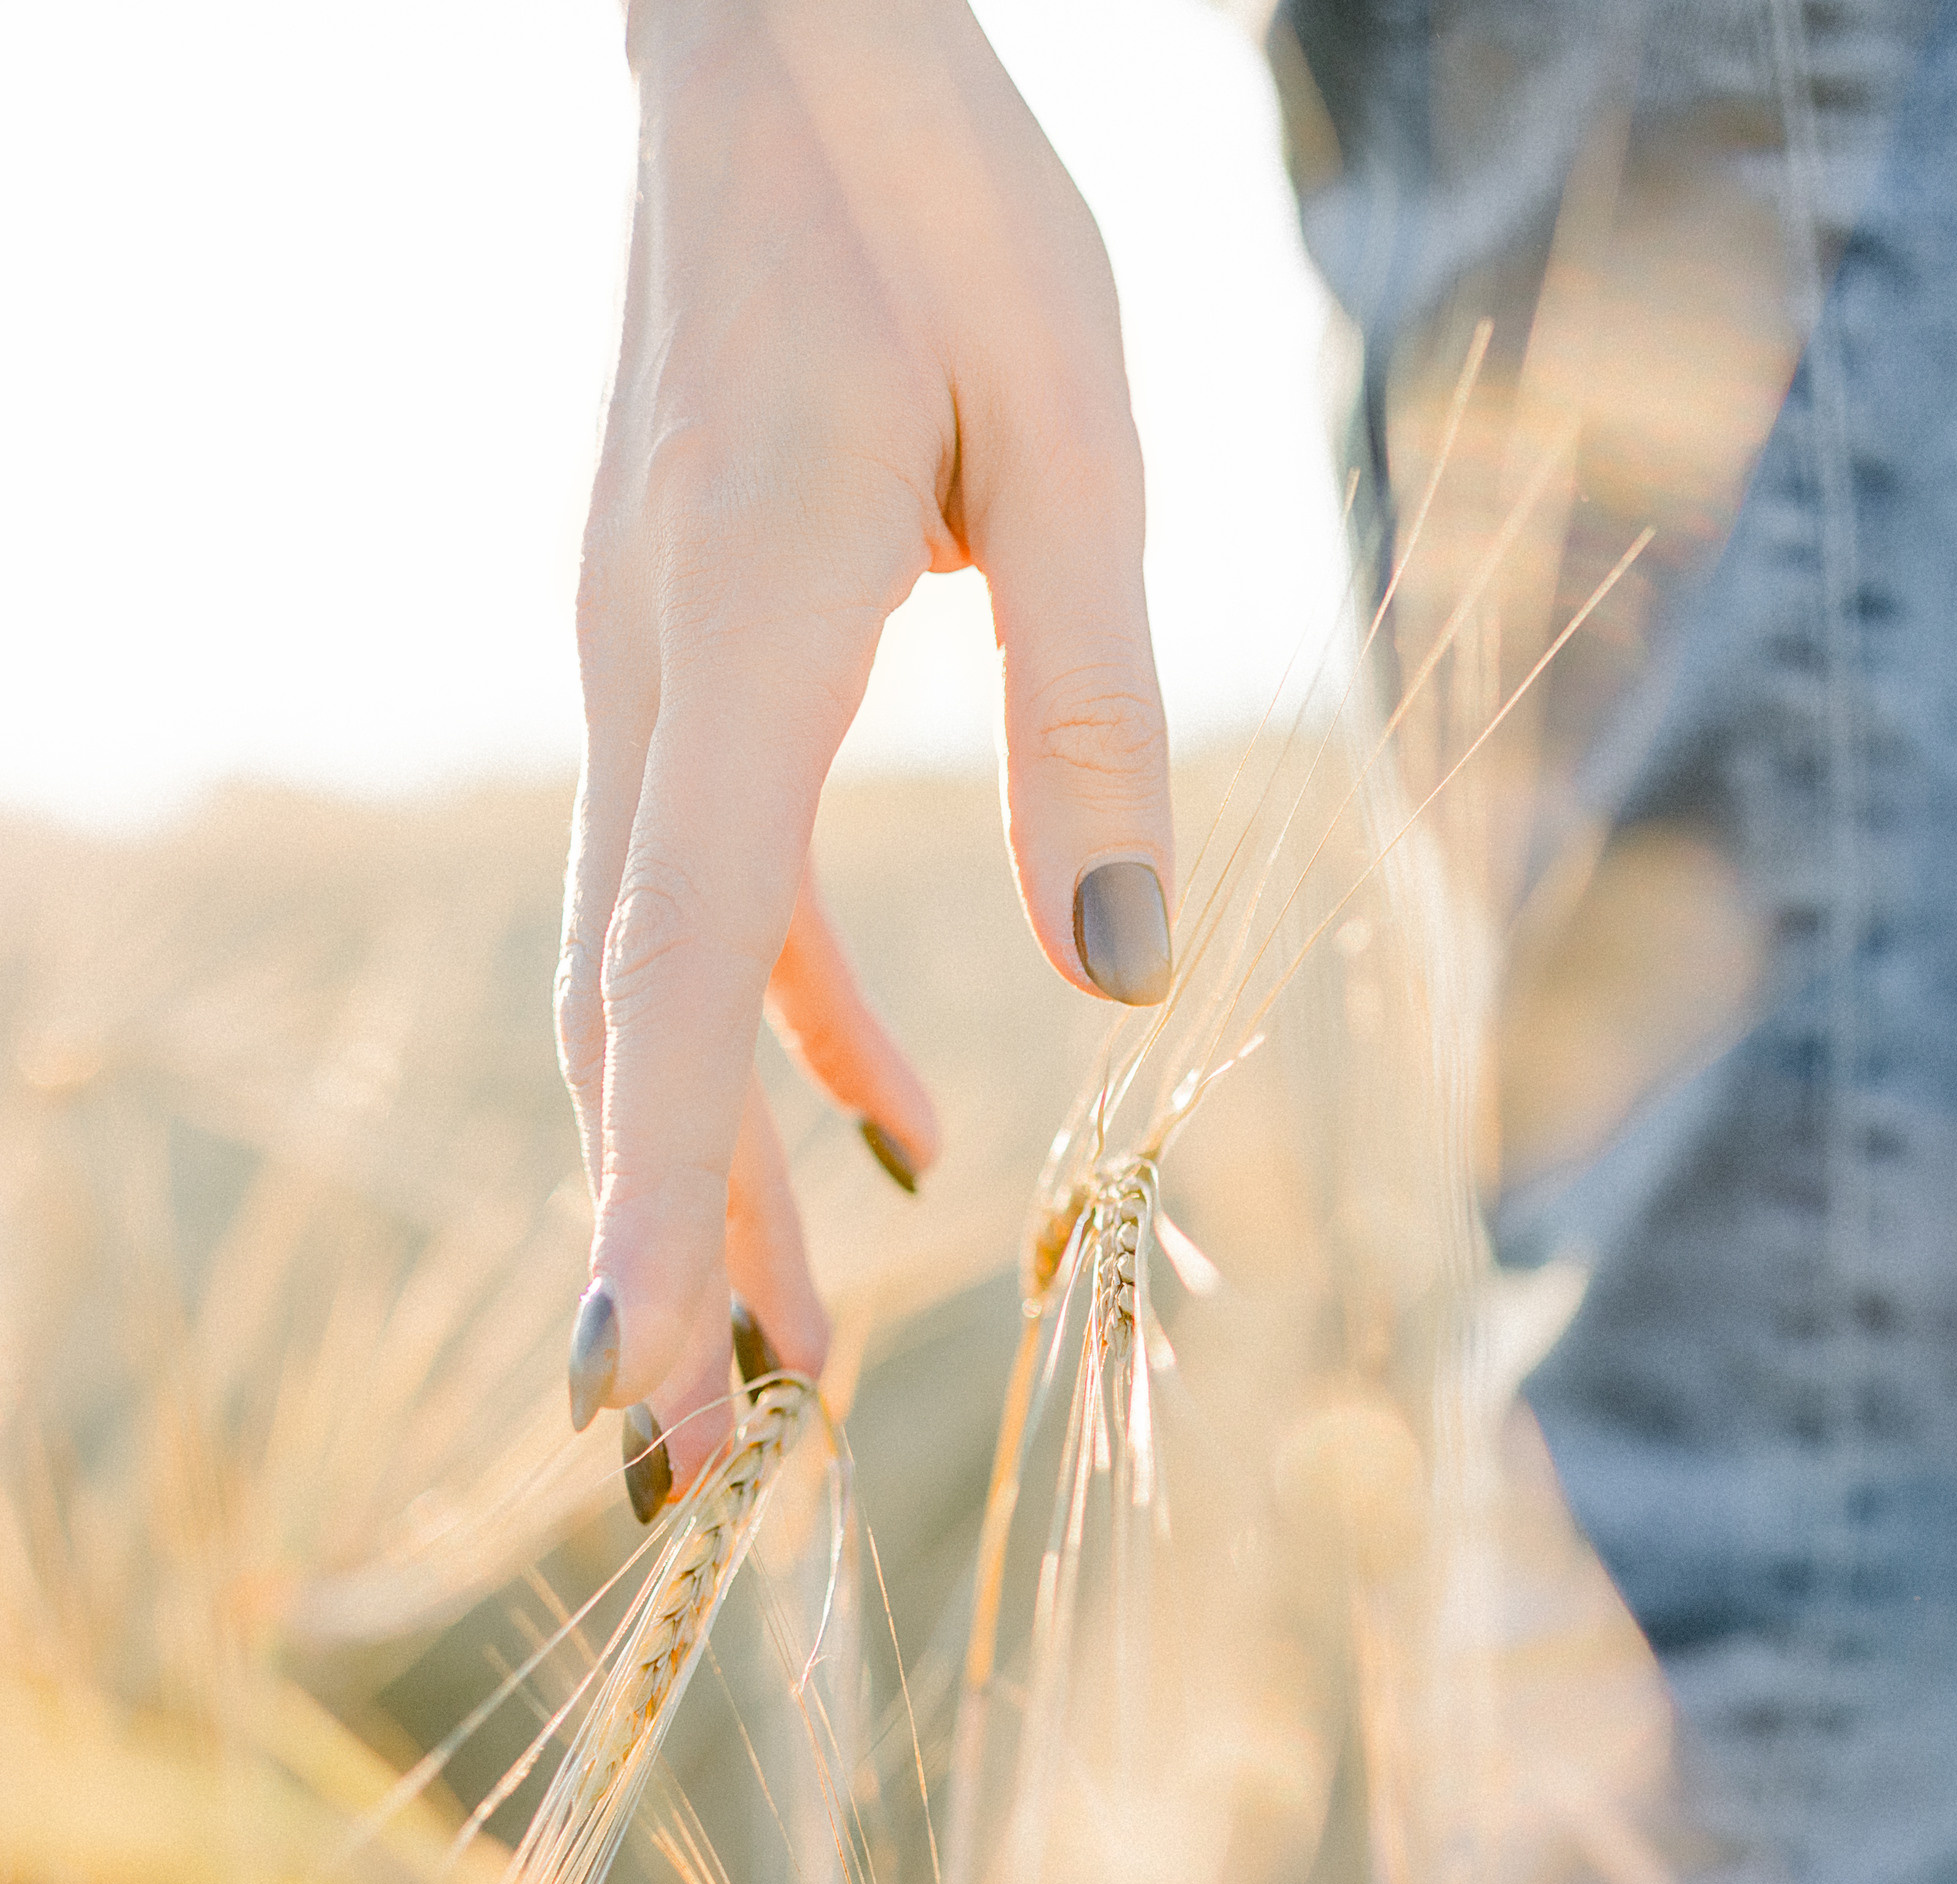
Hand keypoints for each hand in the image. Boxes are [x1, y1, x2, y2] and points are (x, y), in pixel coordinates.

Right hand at [557, 0, 1174, 1514]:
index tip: (630, 1384)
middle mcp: (654, 676)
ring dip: (715, 1169)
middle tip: (690, 1465)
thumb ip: (1091, 703)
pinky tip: (897, 1128)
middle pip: (635, 1020)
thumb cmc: (940, 201)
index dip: (654, 1190)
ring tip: (790, 1354)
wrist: (780, 34)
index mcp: (745, 628)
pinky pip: (722, 892)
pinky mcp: (691, 655)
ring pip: (658, 979)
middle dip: (657, 1244)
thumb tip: (1123, 969)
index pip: (682, 966)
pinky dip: (791, 1032)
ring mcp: (649, 669)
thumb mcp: (1075, 429)